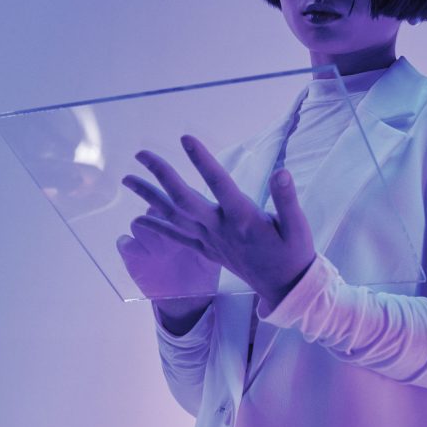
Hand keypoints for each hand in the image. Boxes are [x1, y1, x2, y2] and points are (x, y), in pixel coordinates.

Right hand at [116, 202, 221, 302]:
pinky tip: (141, 254)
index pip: (175, 203)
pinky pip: (123, 242)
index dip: (178, 207)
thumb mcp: (212, 257)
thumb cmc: (203, 273)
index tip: (186, 214)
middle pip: (154, 209)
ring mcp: (147, 241)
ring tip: (159, 251)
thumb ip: (212, 241)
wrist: (186, 298)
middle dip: (160, 218)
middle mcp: (162, 228)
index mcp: (182, 224)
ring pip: (137, 223)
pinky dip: (128, 245)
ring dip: (146, 233)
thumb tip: (220, 225)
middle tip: (169, 232)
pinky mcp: (132, 255)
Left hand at [122, 135, 316, 310]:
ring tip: (128, 179)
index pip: (220, 184)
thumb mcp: (298, 227)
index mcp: (243, 219)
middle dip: (161, 175)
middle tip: (141, 154)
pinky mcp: (208, 250)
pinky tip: (138, 218)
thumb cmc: (293, 253)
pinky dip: (157, 227)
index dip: (202, 161)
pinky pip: (177, 237)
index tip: (185, 138)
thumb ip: (287, 199)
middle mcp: (221, 229)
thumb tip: (281, 173)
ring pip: (174, 216)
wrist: (285, 288)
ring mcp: (211, 240)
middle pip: (184, 199)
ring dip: (149, 197)